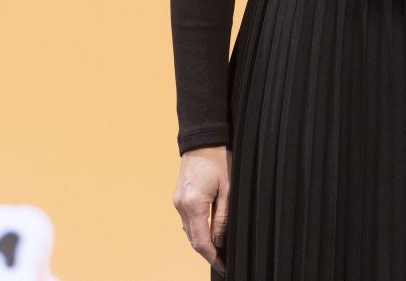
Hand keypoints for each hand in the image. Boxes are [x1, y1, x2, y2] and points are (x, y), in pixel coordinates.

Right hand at [173, 146, 229, 271]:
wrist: (203, 140)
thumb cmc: (219, 160)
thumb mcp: (228, 189)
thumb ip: (223, 217)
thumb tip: (220, 241)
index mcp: (194, 204)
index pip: (201, 241)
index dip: (212, 257)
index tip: (223, 265)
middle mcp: (181, 205)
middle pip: (193, 239)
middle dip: (208, 252)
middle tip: (223, 260)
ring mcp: (177, 202)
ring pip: (189, 231)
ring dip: (202, 241)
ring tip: (219, 249)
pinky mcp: (178, 198)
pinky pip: (187, 220)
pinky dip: (197, 229)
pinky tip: (209, 231)